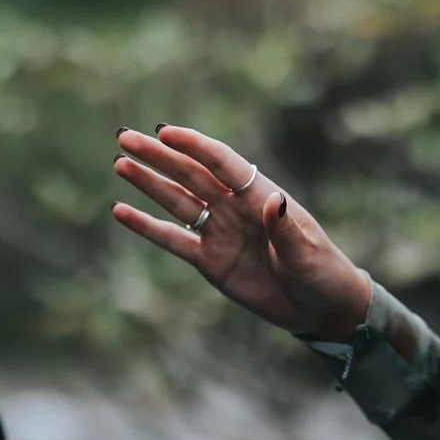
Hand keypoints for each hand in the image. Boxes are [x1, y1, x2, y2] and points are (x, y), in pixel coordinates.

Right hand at [108, 125, 371, 341]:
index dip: (193, 146)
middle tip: (125, 138)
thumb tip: (274, 199)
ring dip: (149, 182)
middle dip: (158, 156)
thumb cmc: (319, 272)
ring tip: (120, 163)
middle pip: (190, 175)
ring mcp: (219, 232)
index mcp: (260, 196)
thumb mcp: (305, 253)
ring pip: (176, 200)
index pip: (221, 163)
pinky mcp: (208, 260)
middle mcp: (234, 207)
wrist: (319, 307)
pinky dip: (147, 226)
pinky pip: (172, 239)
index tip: (164, 132)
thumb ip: (285, 228)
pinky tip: (121, 211)